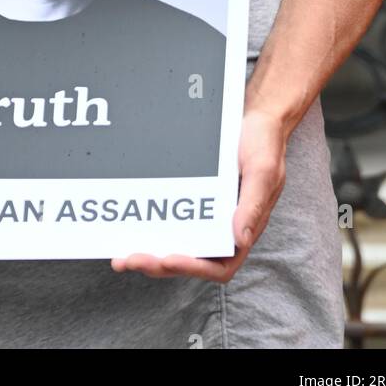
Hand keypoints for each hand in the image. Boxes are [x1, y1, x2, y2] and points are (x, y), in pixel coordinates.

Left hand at [110, 106, 287, 279]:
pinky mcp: (193, 200)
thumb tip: (240, 239)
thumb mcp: (263, 171)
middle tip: (128, 259)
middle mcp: (223, 229)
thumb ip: (254, 205)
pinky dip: (150, 229)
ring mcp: (206, 216)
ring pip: (177, 246)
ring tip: (120, 257)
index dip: (193, 267)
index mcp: (245, 229)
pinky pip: (171, 220)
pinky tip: (127, 228)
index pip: (220, 265)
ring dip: (150, 255)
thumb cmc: (264, 145)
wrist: (255, 118)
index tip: (168, 258)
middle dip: (159, 264)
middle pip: (191, 260)